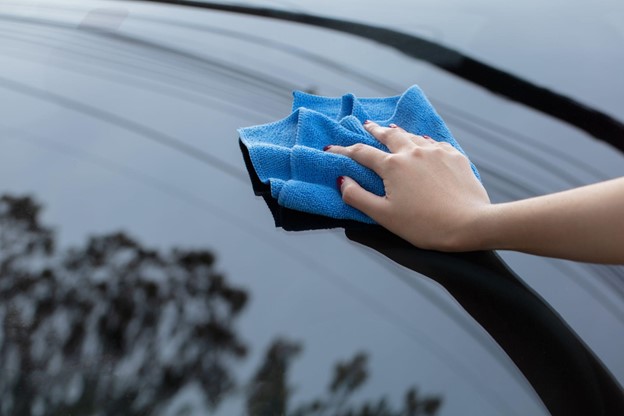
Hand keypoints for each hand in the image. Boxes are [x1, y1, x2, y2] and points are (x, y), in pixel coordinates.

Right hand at [325, 121, 490, 250]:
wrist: (469, 224)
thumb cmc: (424, 225)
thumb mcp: (384, 215)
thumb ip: (358, 197)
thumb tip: (342, 181)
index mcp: (393, 166)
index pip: (362, 153)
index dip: (343, 150)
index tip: (331, 148)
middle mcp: (413, 151)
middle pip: (389, 135)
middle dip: (376, 130)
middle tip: (367, 125)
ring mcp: (436, 151)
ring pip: (413, 136)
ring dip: (400, 133)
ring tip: (394, 131)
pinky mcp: (455, 156)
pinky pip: (435, 143)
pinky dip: (424, 141)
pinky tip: (425, 144)